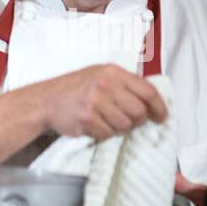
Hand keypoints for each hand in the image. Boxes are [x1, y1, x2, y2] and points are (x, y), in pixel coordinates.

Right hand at [40, 64, 168, 139]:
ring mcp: (95, 101)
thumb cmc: (75, 89)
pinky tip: (96, 126)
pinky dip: (105, 134)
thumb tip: (149, 101)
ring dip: (120, 128)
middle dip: (138, 120)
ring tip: (109, 122)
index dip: (159, 107)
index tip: (161, 117)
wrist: (45, 100)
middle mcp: (105, 84)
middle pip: (139, 110)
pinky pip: (108, 133)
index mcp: (113, 72)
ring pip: (125, 124)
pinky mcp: (86, 118)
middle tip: (130, 122)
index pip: (148, 91)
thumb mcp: (100, 76)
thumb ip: (123, 84)